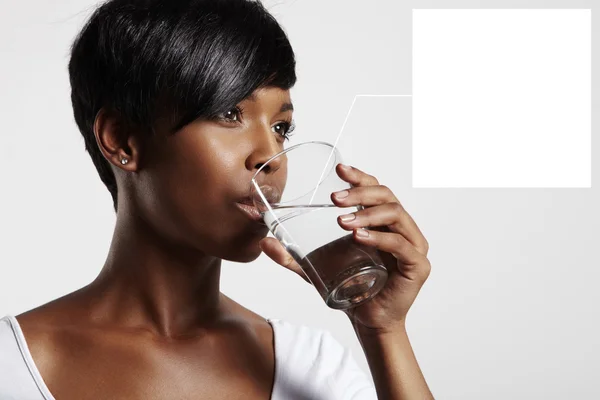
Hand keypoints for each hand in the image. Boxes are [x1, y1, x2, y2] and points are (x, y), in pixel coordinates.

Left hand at [259, 163, 430, 334]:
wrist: (368, 321)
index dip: (360, 177)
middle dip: (360, 192)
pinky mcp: (418, 265)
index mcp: (382, 221)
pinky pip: (401, 244)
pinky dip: (380, 238)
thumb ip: (292, 255)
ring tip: (342, 221)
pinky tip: (359, 238)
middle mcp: (401, 228)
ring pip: (395, 214)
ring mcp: (413, 245)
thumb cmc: (349, 288)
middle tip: (334, 198)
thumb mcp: (315, 267)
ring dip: (367, 214)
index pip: (375, 189)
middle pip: (387, 196)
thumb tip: (263, 242)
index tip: (339, 170)